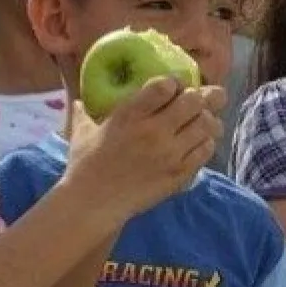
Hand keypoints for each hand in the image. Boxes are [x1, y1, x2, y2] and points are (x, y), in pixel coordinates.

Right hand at [63, 77, 224, 219]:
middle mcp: (154, 130)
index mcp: (130, 114)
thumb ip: (84, 112)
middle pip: (194, 100)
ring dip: (207, 119)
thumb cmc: (84, 165)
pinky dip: (206, 142)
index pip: (166, 85)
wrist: (92, 204)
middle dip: (199, 97)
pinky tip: (198, 143)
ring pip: (207, 124)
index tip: (173, 87)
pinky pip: (206, 150)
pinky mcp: (179, 174)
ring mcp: (170, 153)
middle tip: (195, 101)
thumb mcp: (82, 132)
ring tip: (200, 122)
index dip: (174, 82)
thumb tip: (78, 100)